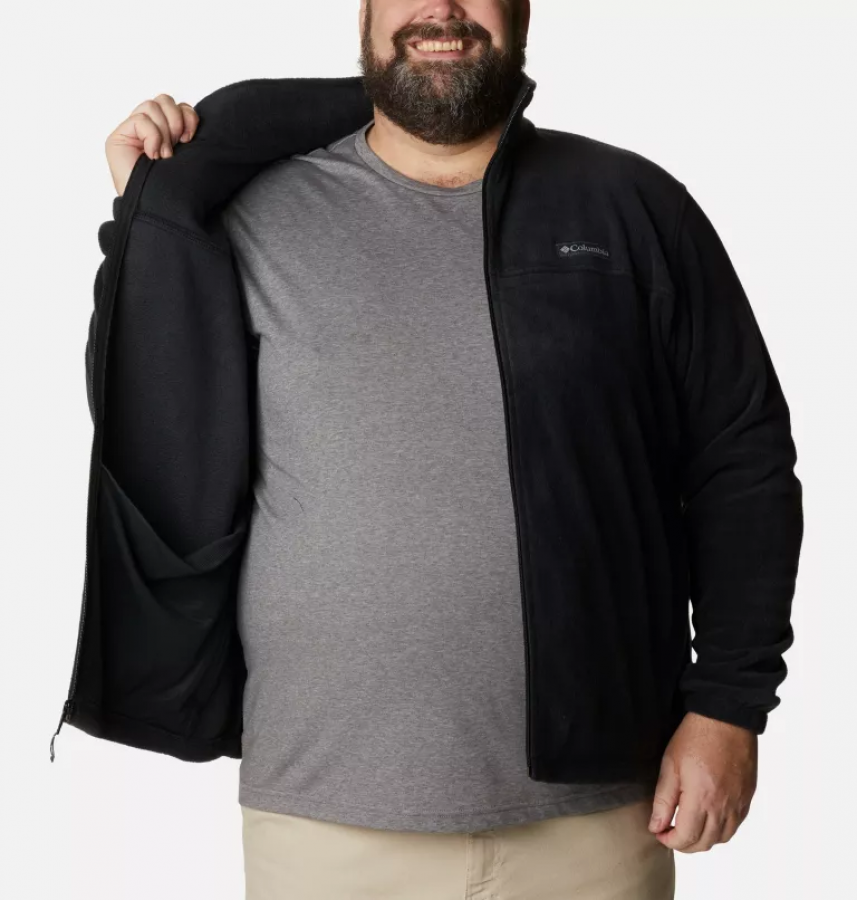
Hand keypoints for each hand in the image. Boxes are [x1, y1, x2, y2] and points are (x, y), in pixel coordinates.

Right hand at [105, 93, 198, 196]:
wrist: (154, 208)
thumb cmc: (171, 187)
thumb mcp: (184, 157)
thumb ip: (184, 133)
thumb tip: (191, 117)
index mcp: (166, 133)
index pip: (178, 106)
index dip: (188, 117)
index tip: (189, 139)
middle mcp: (148, 129)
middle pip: (164, 100)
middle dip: (176, 121)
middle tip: (176, 145)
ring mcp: (132, 132)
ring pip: (152, 106)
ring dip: (163, 131)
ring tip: (164, 154)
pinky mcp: (119, 137)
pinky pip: (140, 120)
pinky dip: (152, 136)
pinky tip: (152, 155)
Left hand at [648, 711, 756, 852]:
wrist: (726, 718)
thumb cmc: (695, 737)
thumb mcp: (670, 765)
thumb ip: (663, 800)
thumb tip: (656, 826)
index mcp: (702, 799)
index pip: (686, 838)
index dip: (670, 841)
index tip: (659, 833)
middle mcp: (723, 806)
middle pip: (705, 843)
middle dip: (685, 844)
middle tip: (670, 832)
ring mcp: (738, 803)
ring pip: (722, 838)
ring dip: (703, 839)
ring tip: (688, 826)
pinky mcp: (747, 797)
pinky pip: (735, 826)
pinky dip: (720, 829)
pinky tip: (708, 817)